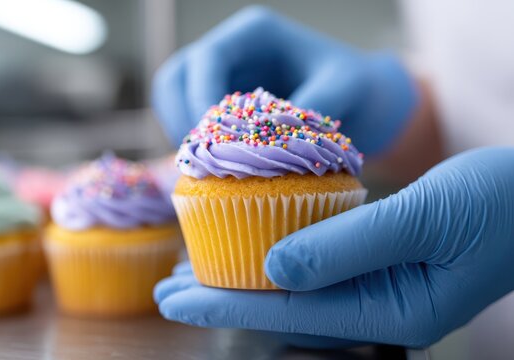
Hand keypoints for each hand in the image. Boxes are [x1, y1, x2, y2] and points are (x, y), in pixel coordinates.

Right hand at [152, 5, 418, 154]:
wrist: (358, 99)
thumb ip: (308, 107)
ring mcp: (218, 79)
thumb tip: (272, 139)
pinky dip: (193, 144)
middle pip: (174, 77)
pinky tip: (214, 165)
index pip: (208, 58)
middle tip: (205, 154)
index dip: (201, 96)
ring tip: (206, 163)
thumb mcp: (343, 89)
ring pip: (170, 99)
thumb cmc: (354, 85)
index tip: (215, 138)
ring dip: (179, 131)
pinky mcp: (217, 104)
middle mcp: (228, 52)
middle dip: (180, 116)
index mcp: (253, 34)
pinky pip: (185, 121)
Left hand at [154, 147, 513, 347]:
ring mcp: (380, 292)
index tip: (172, 297)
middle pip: (282, 307)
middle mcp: (378, 310)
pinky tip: (251, 250)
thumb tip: (273, 267)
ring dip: (243, 279)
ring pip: (295, 291)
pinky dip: (276, 261)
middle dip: (221, 297)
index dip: (223, 303)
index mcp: (390, 311)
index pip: (286, 310)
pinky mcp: (381, 269)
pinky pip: (318, 271)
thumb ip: (348, 244)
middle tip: (166, 289)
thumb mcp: (425, 218)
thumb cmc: (498, 204)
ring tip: (194, 272)